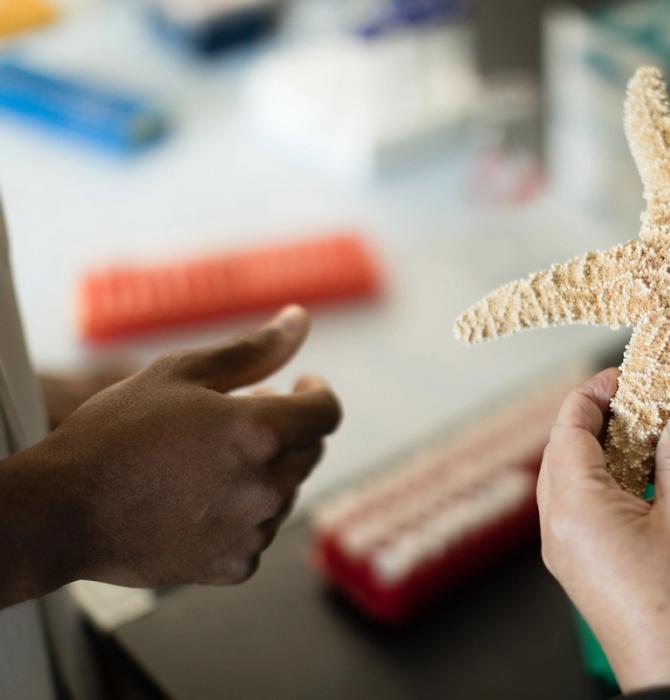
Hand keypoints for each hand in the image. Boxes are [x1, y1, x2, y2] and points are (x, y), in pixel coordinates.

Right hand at [1, 305, 340, 602]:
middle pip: (310, 451)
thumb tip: (299, 320)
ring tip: (206, 462)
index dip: (316, 393)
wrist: (61, 512)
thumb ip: (252, 349)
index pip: (327, 411)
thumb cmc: (116, 433)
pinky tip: (197, 501)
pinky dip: (241, 514)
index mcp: (261, 432)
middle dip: (286, 430)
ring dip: (264, 471)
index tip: (299, 385)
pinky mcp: (237, 565)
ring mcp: (255, 531)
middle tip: (236, 419)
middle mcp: (268, 485)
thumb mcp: (181, 374)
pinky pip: (259, 531)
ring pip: (286, 491)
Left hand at [537, 369, 669, 695]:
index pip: (569, 429)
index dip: (593, 393)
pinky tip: (645, 478)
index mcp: (576, 507)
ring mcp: (567, 552)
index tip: (624, 375)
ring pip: (570, 481)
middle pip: (563, 452)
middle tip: (641, 398)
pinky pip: (581, 509)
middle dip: (597, 418)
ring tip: (649, 433)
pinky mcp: (582, 569)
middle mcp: (559, 527)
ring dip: (603, 450)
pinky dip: (606, 483)